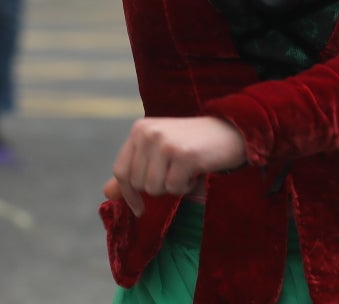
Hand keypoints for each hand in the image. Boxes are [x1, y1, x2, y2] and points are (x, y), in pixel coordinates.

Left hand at [103, 117, 247, 215]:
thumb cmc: (192, 144)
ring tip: (185, 170)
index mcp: (139, 129)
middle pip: (138, 184)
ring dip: (172, 187)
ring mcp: (166, 143)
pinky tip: (196, 170)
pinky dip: (186, 186)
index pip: (121, 171)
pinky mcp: (184, 155)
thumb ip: (133, 170)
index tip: (138, 208)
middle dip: (157, 187)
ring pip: (155, 189)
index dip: (128, 194)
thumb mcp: (158, 153)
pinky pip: (174, 188)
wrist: (231, 131)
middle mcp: (149, 133)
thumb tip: (107, 193)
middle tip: (175, 172)